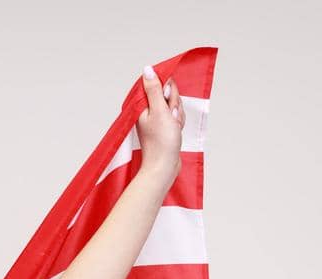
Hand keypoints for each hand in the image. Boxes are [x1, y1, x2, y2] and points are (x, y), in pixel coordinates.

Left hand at [137, 64, 182, 181]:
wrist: (164, 166)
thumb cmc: (161, 141)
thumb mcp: (159, 110)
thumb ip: (154, 89)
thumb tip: (148, 70)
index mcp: (142, 104)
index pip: (158, 83)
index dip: (167, 91)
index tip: (168, 101)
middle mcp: (148, 110)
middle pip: (168, 94)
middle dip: (174, 104)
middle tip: (171, 117)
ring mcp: (156, 118)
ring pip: (174, 105)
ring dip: (178, 115)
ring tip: (173, 127)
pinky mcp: (164, 126)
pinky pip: (176, 116)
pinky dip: (178, 123)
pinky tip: (175, 131)